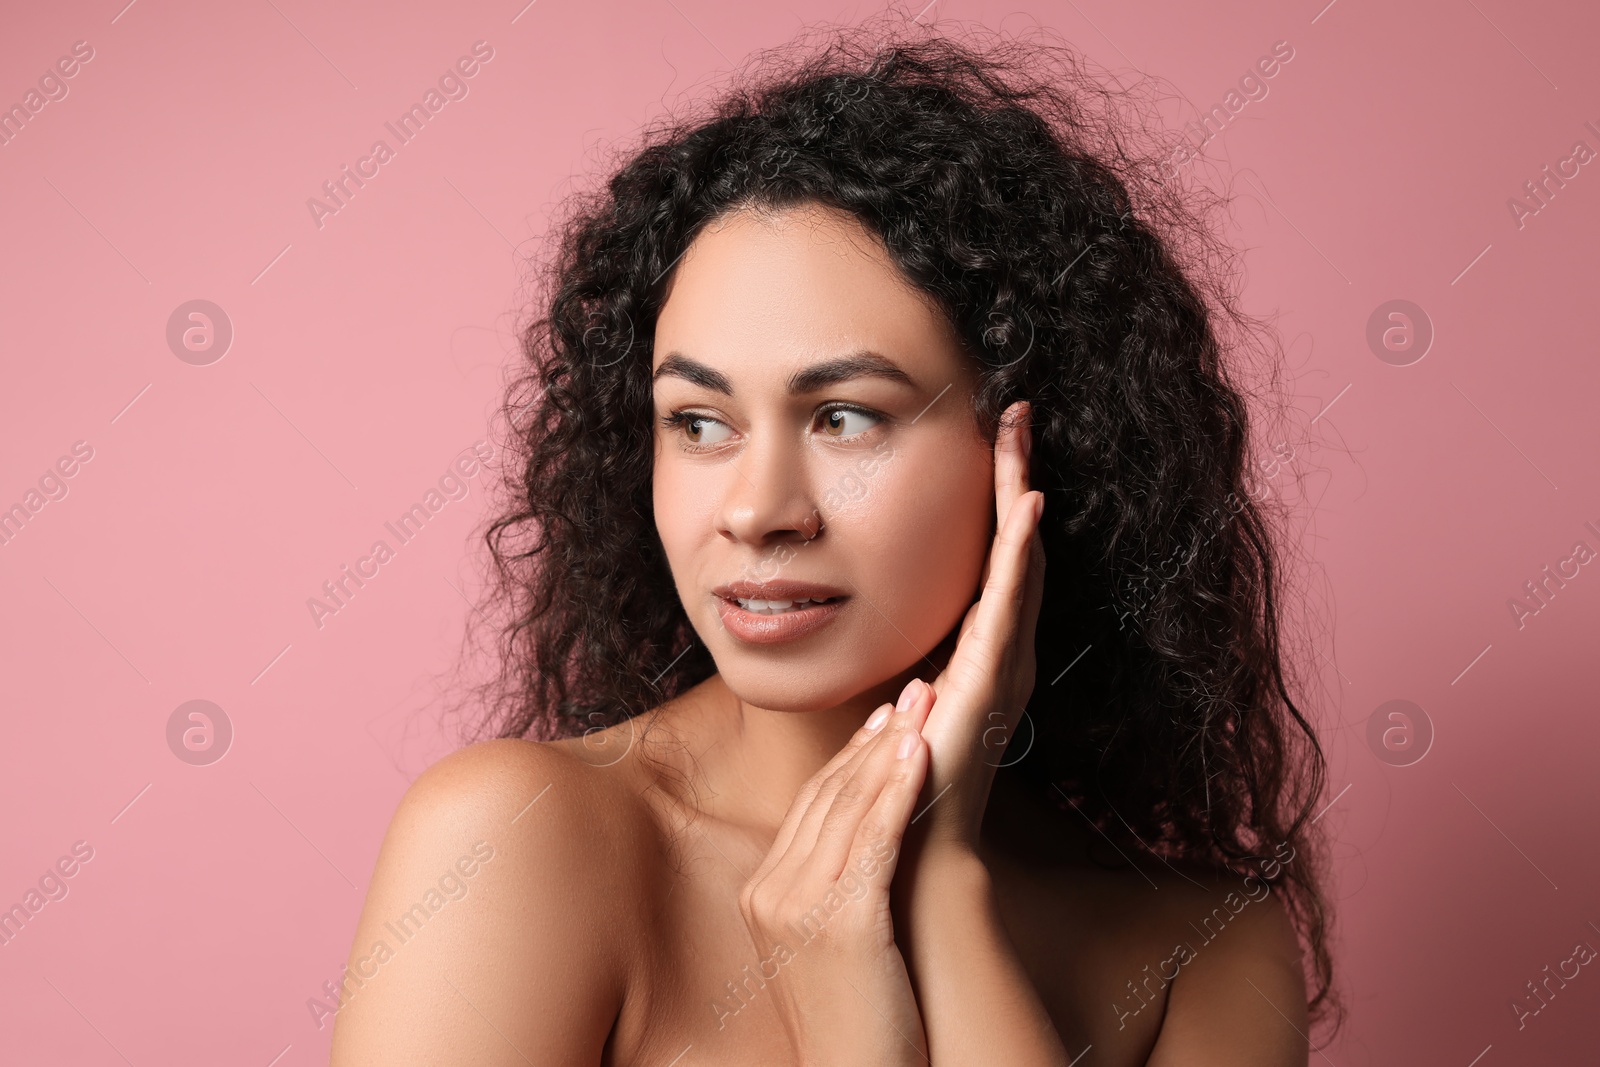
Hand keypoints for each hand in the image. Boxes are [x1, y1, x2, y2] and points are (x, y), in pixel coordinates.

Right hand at [737, 695, 934, 1065]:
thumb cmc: (856, 1021)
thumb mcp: (827, 944)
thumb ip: (829, 887)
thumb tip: (862, 841)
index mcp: (763, 893)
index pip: (810, 805)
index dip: (851, 756)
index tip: (885, 717)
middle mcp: (770, 892)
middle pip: (826, 795)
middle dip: (873, 737)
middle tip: (913, 690)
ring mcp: (800, 907)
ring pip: (848, 807)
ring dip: (890, 748)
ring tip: (925, 704)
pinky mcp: (841, 924)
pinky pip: (872, 841)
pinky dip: (896, 791)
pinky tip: (921, 755)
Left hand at [901, 400, 1045, 853]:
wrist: (916, 847)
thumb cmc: (906, 784)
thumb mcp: (903, 710)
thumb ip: (906, 682)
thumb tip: (895, 668)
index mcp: (981, 652)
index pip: (993, 559)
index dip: (995, 499)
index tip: (989, 439)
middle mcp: (1004, 651)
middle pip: (1017, 547)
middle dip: (1015, 478)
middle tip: (1015, 413)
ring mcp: (1005, 663)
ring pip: (1021, 562)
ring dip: (1020, 496)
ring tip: (1019, 437)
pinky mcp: (994, 679)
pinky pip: (1012, 603)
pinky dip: (1021, 553)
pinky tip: (1027, 507)